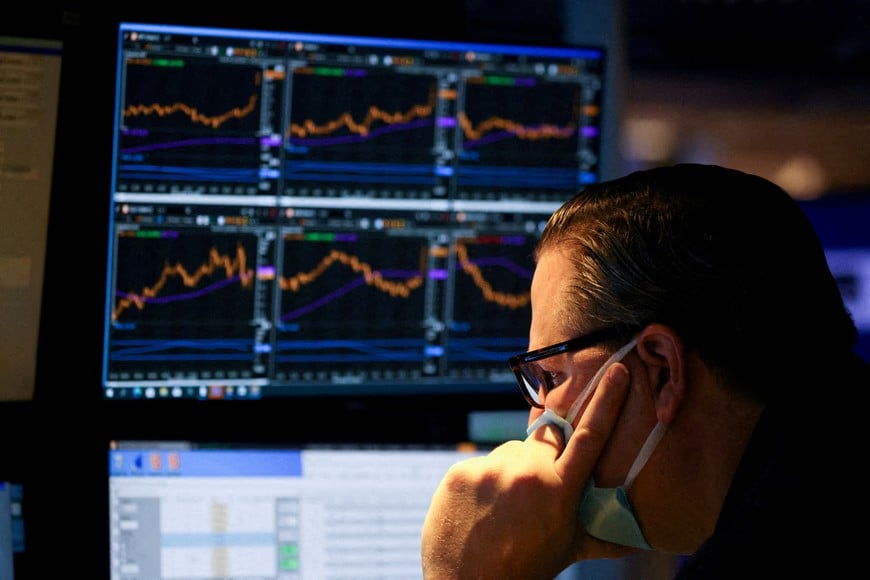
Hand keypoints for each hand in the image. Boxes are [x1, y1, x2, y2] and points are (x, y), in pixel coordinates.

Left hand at [420, 363, 634, 578]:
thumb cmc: (526, 569)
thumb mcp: (570, 549)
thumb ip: (606, 535)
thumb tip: (645, 538)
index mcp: (560, 490)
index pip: (589, 435)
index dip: (606, 400)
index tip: (615, 371)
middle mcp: (526, 473)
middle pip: (544, 441)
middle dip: (545, 457)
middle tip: (534, 493)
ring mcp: (490, 470)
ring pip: (510, 454)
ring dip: (512, 472)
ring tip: (504, 509)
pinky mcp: (461, 471)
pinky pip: (481, 464)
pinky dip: (484, 481)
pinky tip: (481, 509)